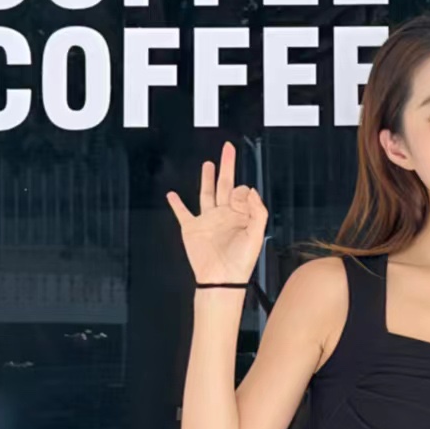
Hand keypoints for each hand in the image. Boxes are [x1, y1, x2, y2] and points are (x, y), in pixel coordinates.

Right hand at [166, 140, 268, 284]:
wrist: (221, 279)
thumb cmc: (240, 262)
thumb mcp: (257, 235)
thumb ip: (257, 211)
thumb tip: (250, 189)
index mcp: (240, 216)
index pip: (241, 192)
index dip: (241, 191)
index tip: (240, 196)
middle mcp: (224, 215)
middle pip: (225, 184)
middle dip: (227, 166)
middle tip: (228, 149)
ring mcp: (207, 221)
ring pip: (207, 193)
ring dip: (207, 178)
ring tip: (208, 164)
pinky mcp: (192, 228)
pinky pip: (182, 213)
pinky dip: (176, 204)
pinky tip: (172, 195)